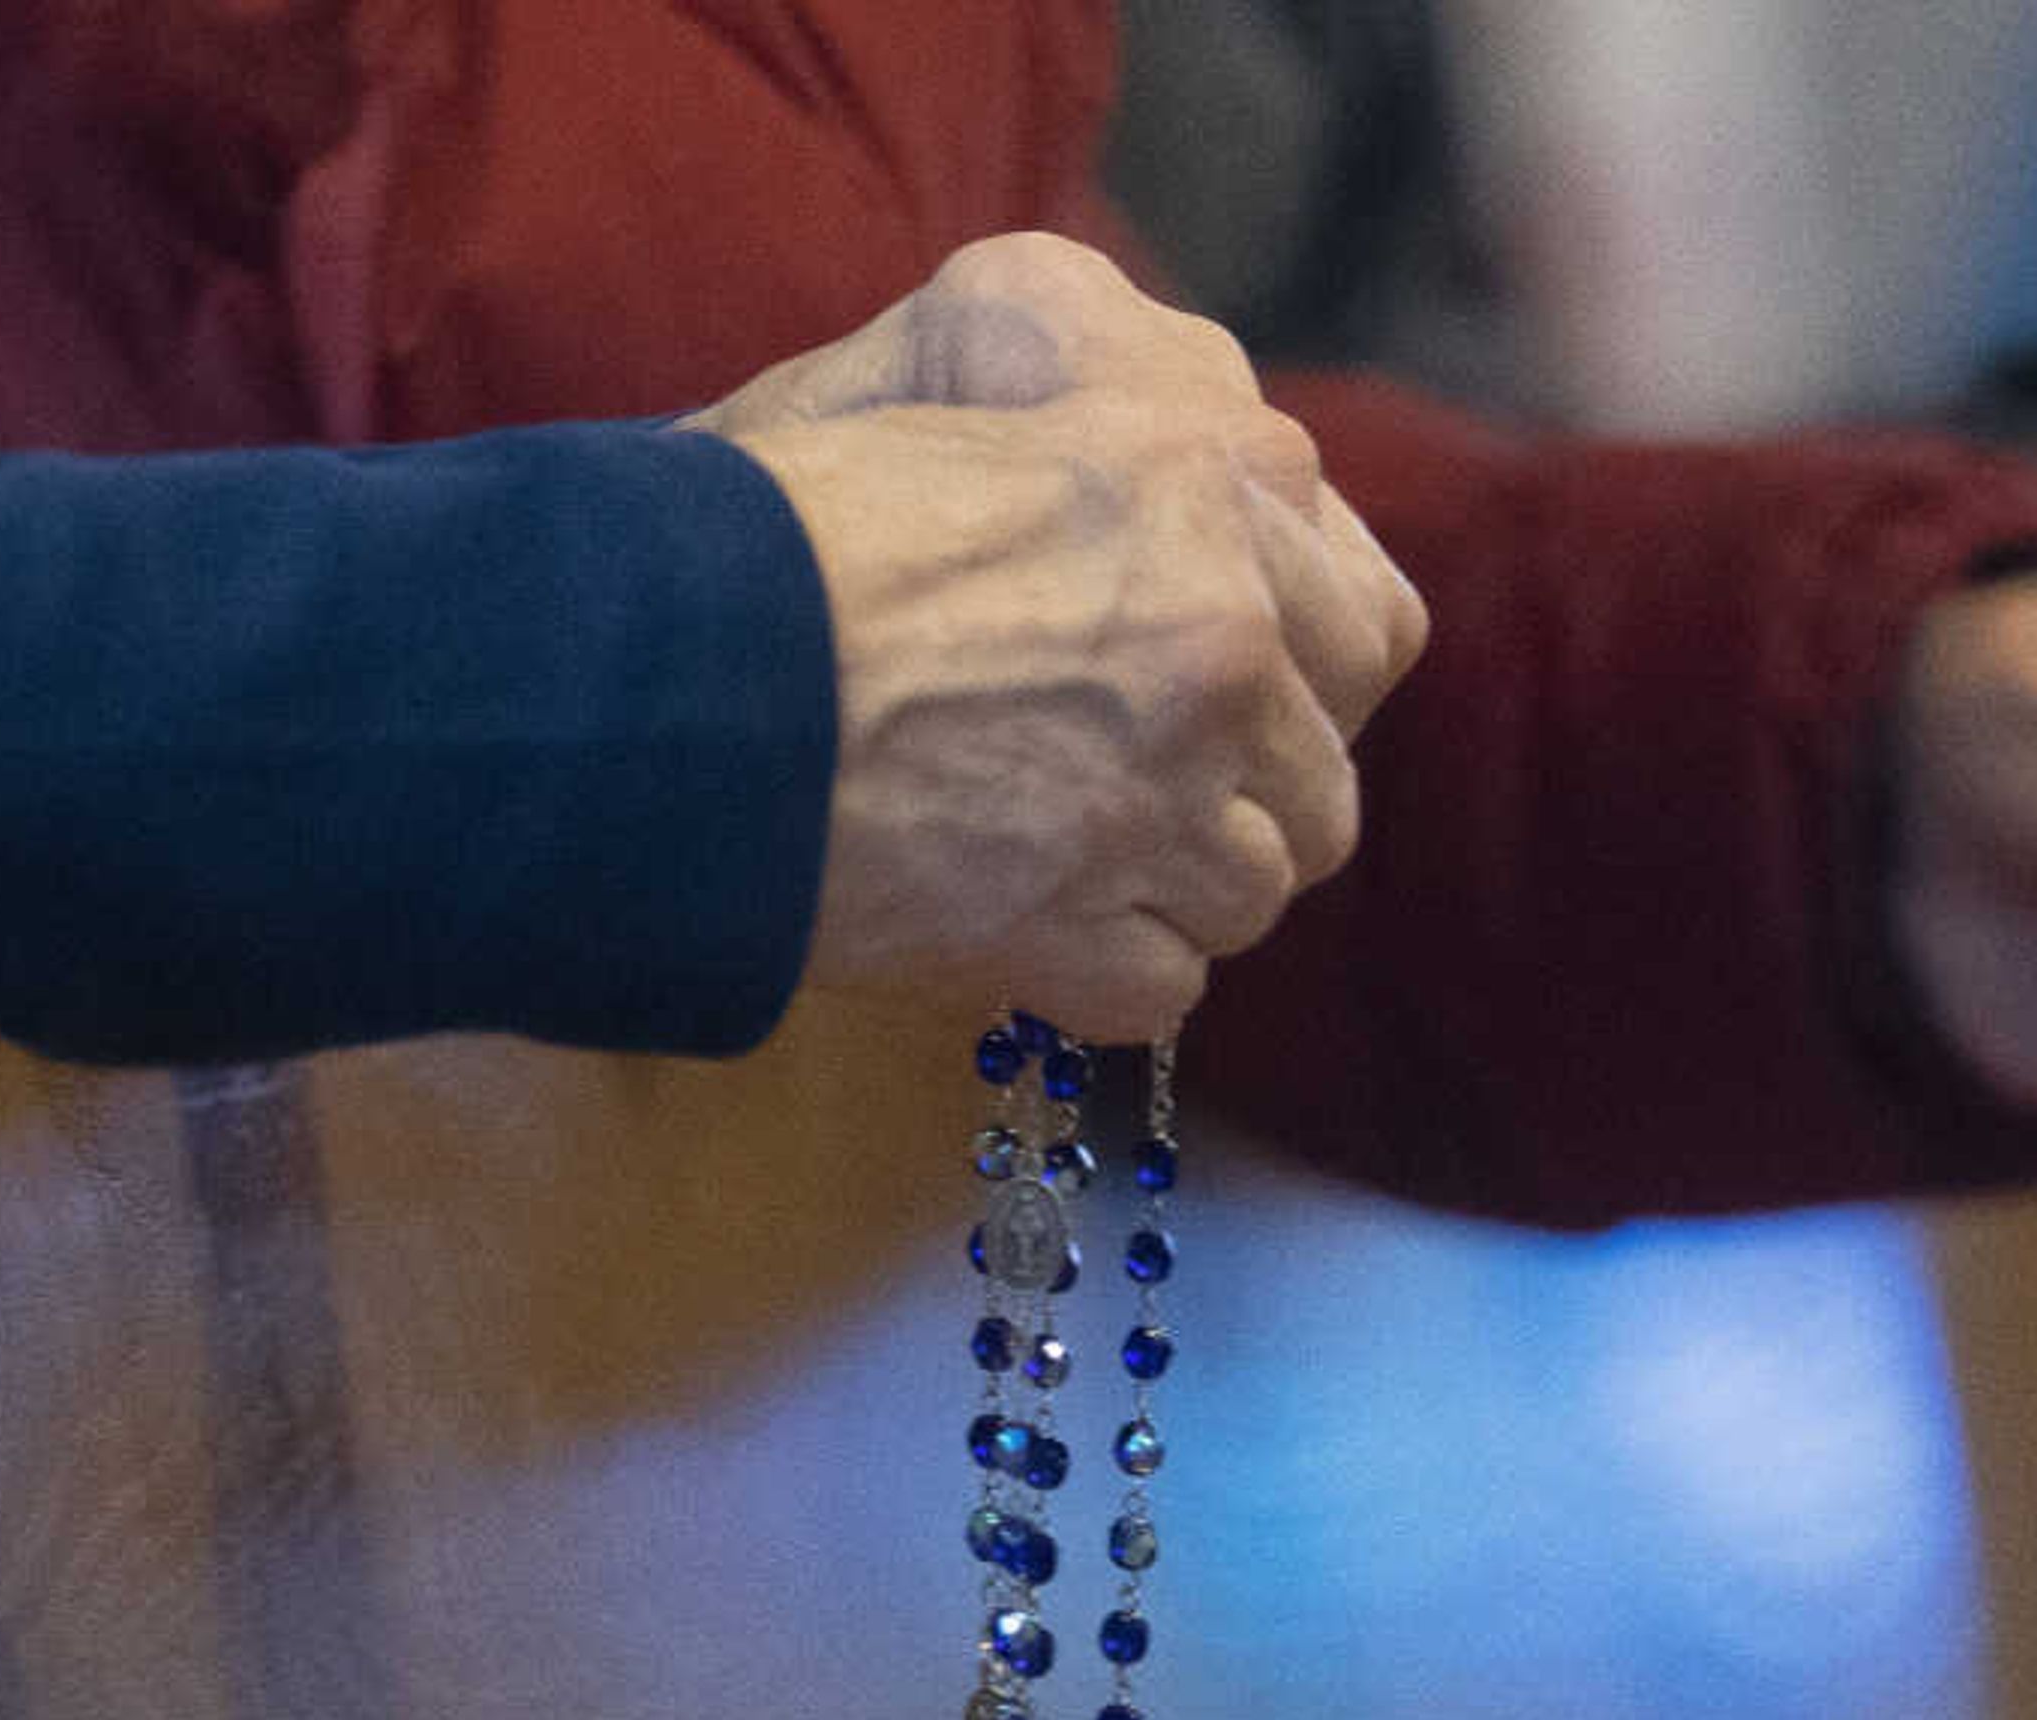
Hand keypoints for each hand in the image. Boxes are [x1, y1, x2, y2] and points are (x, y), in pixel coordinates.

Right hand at [695, 235, 1428, 1034]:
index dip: (1299, 685)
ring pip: (1257, 893)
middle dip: (1243, 804)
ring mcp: (1170, 800)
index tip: (1226, 705)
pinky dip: (1095, 970)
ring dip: (1167, 890)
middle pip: (1324, 784)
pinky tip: (1009, 916)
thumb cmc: (780, 532)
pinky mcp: (1102, 932)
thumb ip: (1147, 475)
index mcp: (1198, 481)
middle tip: (1126, 792)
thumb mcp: (980, 418)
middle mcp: (1218, 637)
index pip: (1371, 627)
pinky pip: (1170, 985)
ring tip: (1049, 848)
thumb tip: (1252, 548)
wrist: (665, 677)